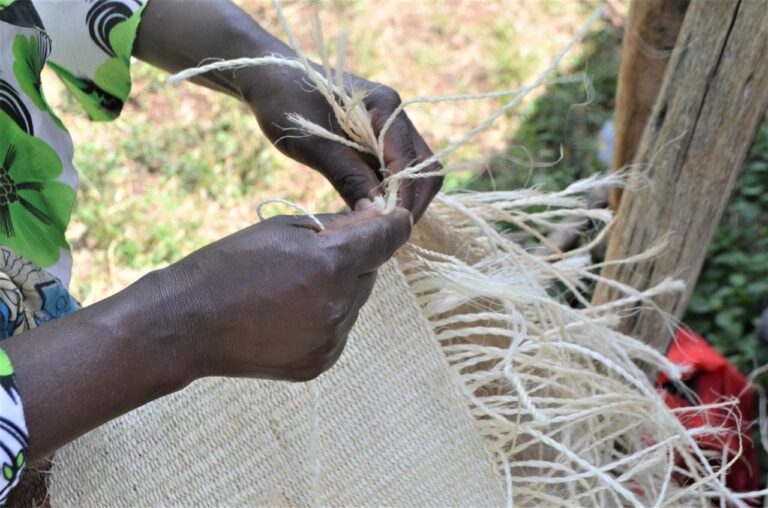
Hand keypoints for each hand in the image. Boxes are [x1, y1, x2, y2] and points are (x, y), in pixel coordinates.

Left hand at [134, 0, 441, 219]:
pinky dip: (391, 191)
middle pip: (426, 168)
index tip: (389, 228)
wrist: (268, 77)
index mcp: (385, 106)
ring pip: (416, 171)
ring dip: (404, 199)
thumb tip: (377, 213)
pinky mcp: (378, 137)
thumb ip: (348, 176)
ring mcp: (390, 126)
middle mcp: (396, 114)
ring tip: (381, 226)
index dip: (404, 198)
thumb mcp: (313, 144)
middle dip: (413, 202)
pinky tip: (372, 210)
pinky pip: (396, 169)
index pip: (412, 162)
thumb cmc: (285, 102)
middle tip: (390, 234)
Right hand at [149, 206, 411, 381]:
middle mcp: (340, 304)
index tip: (392, 217)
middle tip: (310, 257)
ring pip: (355, 302)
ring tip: (290, 289)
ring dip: (338, 290)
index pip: (389, 238)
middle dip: (353, 259)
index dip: (394, 223)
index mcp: (332, 263)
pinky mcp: (320, 362)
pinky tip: (288, 315)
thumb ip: (339, 224)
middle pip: (370, 272)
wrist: (187, 324)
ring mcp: (331, 339)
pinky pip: (338, 331)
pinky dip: (325, 319)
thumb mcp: (283, 228)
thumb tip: (379, 217)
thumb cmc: (229, 265)